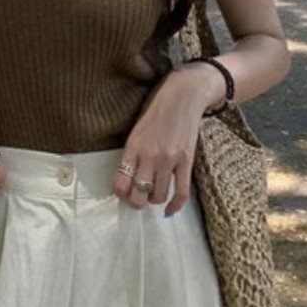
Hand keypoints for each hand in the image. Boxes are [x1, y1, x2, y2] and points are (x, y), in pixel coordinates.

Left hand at [113, 66, 221, 214]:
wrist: (183, 97)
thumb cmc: (156, 112)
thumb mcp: (137, 130)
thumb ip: (132, 153)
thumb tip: (128, 177)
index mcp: (133, 147)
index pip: (121, 181)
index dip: (120, 193)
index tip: (123, 192)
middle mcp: (149, 156)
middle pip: (138, 195)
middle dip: (136, 202)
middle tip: (137, 199)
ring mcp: (169, 160)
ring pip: (158, 196)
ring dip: (154, 200)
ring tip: (153, 196)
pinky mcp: (186, 162)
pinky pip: (181, 192)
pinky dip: (175, 206)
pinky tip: (170, 209)